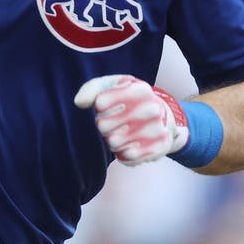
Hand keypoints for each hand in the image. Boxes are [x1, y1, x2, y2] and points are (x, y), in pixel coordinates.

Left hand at [74, 74, 188, 165]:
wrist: (164, 117)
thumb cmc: (130, 100)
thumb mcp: (113, 86)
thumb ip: (92, 89)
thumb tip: (79, 103)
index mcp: (141, 90)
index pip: (100, 103)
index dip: (99, 107)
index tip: (106, 106)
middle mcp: (152, 109)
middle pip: (103, 126)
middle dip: (103, 125)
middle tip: (113, 122)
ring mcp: (158, 130)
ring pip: (113, 143)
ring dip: (112, 140)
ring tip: (122, 133)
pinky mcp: (160, 149)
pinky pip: (127, 157)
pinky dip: (123, 153)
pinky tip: (130, 145)